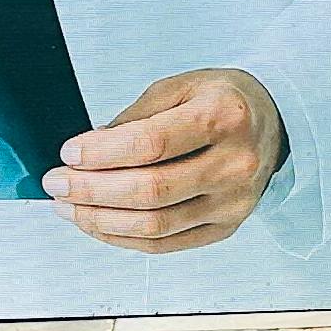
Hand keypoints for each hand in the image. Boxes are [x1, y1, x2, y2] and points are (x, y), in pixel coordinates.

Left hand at [44, 69, 281, 252]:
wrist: (274, 125)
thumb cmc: (222, 101)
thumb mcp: (180, 87)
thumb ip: (135, 118)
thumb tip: (87, 154)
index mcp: (224, 117)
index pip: (151, 145)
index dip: (102, 153)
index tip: (69, 153)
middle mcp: (235, 164)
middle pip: (150, 191)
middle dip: (91, 190)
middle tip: (56, 183)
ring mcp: (232, 203)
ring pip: (154, 225)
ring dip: (100, 220)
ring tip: (68, 206)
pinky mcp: (225, 228)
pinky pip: (164, 244)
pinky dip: (122, 237)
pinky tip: (97, 223)